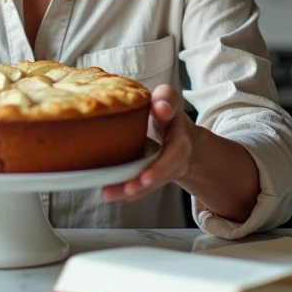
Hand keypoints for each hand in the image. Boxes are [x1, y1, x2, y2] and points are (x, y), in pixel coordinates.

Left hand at [102, 85, 193, 202]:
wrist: (182, 135)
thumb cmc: (169, 113)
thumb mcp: (170, 100)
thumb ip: (166, 98)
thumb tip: (160, 107)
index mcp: (181, 138)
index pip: (175, 151)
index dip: (162, 164)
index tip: (147, 175)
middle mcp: (177, 159)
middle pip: (163, 174)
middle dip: (145, 182)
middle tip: (128, 188)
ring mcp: (166, 172)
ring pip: (151, 185)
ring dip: (131, 191)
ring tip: (109, 194)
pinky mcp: (154, 178)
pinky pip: (142, 189)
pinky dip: (126, 193)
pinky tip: (110, 194)